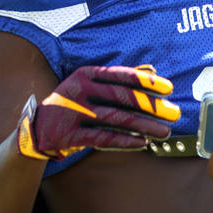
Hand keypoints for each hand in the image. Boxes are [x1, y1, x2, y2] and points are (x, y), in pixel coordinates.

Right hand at [18, 64, 180, 158]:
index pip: (120, 75)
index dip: (146, 82)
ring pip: (115, 118)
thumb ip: (119, 78)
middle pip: (121, 97)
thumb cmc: (73, 103)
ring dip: (144, 125)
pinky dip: (124, 140)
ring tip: (164, 132)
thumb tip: (151, 69)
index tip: (169, 88)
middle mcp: (78, 90)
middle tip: (174, 113)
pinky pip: (102, 138)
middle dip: (151, 106)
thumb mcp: (91, 86)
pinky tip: (142, 143)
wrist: (38, 129)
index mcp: (85, 74)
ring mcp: (72, 112)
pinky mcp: (69, 135)